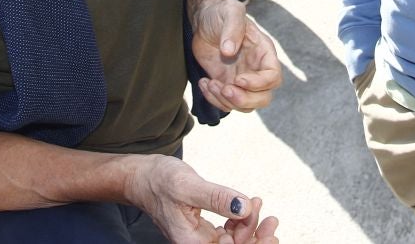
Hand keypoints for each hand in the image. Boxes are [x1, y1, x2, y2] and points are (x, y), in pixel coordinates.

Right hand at [128, 156, 278, 243]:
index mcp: (191, 243)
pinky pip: (229, 232)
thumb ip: (217, 198)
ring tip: (261, 205)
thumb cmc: (159, 181)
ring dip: (252, 228)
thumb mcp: (189, 186)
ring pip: (234, 242)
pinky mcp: (204, 229)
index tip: (269, 232)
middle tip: (272, 221)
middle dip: (256, 239)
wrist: (142, 177)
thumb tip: (246, 208)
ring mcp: (201, 238)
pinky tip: (250, 204)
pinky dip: (242, 220)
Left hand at [191, 0, 281, 111]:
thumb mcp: (230, 11)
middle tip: (225, 89)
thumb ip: (232, 27)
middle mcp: (256, 70)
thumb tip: (229, 51)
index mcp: (264, 52)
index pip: (273, 76)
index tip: (238, 79)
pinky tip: (204, 83)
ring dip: (226, 101)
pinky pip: (226, 103)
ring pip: (245, 106)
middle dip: (244, 100)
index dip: (259, 83)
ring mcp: (242, 80)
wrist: (204, 22)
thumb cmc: (221, 14)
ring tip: (209, 83)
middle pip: (264, 98)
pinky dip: (214, 99)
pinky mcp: (227, 85)